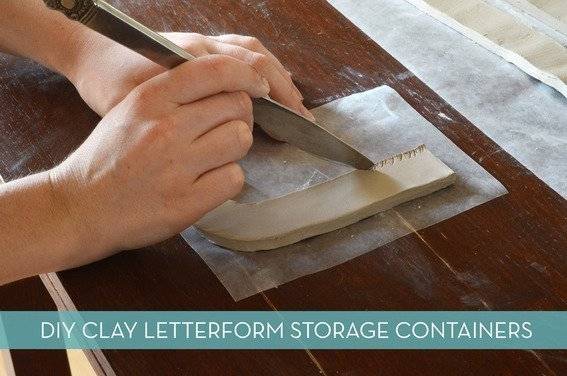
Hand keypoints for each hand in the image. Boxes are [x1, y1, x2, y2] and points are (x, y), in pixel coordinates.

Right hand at [48, 55, 267, 264]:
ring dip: (235, 149)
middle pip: (237, 106)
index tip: (256, 87)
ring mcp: (177, 167)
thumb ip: (175, 94)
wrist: (81, 207)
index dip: (246, 76)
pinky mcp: (187, 202)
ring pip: (241, 140)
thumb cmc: (109, 158)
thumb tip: (229, 87)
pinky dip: (228, 180)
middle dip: (239, 117)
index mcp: (152, 98)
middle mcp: (166, 128)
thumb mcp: (131, 110)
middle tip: (224, 130)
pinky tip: (208, 183)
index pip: (216, 71)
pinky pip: (235, 178)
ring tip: (213, 157)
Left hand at [67, 30, 313, 119]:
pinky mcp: (196, 50)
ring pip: (250, 51)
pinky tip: (264, 88)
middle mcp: (201, 44)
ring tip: (293, 102)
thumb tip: (220, 125)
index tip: (290, 118)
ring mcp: (199, 43)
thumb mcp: (137, 102)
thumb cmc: (109, 82)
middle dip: (284, 87)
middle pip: (255, 56)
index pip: (244, 68)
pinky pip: (236, 53)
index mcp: (191, 56)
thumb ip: (176, 111)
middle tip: (303, 116)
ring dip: (275, 75)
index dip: (272, 93)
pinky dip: (257, 69)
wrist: (89, 53)